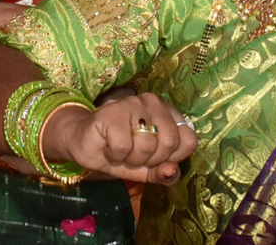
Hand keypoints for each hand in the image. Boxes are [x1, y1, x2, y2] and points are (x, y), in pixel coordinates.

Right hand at [48, 93, 196, 183]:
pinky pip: (124, 145)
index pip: (189, 140)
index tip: (155, 157)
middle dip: (151, 159)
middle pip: (170, 143)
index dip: (172, 157)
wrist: (86, 146)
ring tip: (120, 151)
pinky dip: (115, 154)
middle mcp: (153, 102)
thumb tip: (171, 170)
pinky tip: (109, 147)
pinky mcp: (112, 112)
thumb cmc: (121, 154)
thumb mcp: (148, 170)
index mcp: (168, 113)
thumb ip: (165, 173)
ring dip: (131, 159)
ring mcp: (132, 103)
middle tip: (134, 155)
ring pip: (147, 145)